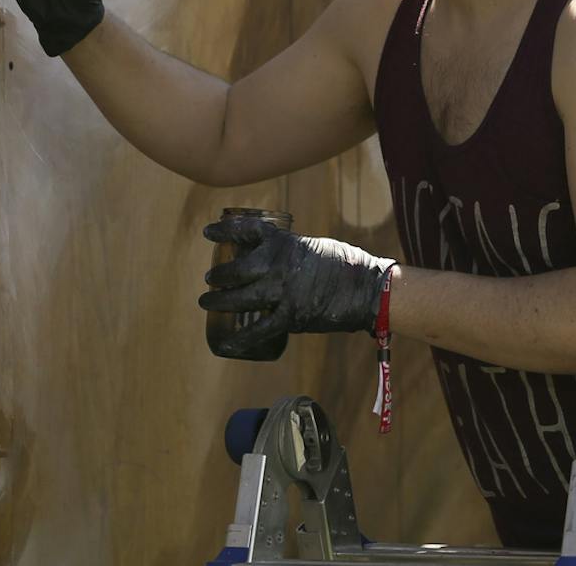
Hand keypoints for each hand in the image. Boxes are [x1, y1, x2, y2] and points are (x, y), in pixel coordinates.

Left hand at [199, 215, 392, 358]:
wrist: (368, 289)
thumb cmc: (344, 264)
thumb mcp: (312, 246)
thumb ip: (287, 251)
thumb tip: (265, 257)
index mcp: (284, 241)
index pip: (246, 231)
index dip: (224, 231)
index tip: (208, 233)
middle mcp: (277, 264)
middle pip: (236, 269)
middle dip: (218, 276)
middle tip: (210, 279)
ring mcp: (281, 292)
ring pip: (239, 299)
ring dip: (220, 301)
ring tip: (207, 301)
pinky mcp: (290, 317)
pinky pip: (258, 330)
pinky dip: (240, 339)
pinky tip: (225, 343)